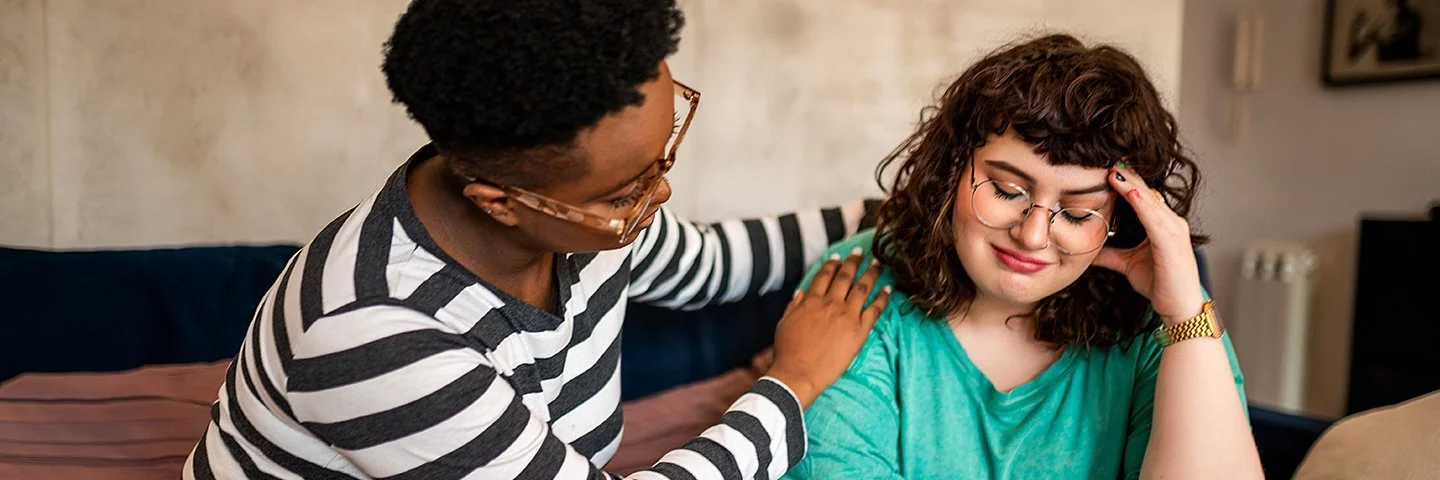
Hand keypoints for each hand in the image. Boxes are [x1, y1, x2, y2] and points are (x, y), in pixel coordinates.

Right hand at [768, 249, 890, 407]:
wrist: (798, 373)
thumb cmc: (788, 352)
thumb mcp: (784, 323)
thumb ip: (794, 305)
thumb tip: (801, 292)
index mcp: (811, 301)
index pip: (824, 276)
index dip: (832, 264)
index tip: (838, 256)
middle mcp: (830, 304)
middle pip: (845, 277)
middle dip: (853, 262)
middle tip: (860, 252)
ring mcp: (846, 316)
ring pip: (862, 288)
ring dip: (871, 273)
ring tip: (878, 263)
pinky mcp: (859, 331)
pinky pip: (875, 310)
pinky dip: (883, 297)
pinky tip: (888, 288)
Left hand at [1092, 164, 1205, 324]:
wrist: (1179, 308)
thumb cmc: (1160, 284)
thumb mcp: (1127, 264)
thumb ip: (1109, 254)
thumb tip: (1086, 250)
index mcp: (1161, 224)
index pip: (1141, 196)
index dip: (1124, 182)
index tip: (1104, 167)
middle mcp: (1170, 222)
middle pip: (1146, 192)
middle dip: (1126, 176)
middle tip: (1106, 158)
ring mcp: (1174, 231)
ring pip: (1150, 201)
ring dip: (1132, 185)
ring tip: (1113, 170)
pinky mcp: (1173, 243)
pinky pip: (1156, 219)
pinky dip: (1143, 205)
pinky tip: (1131, 193)